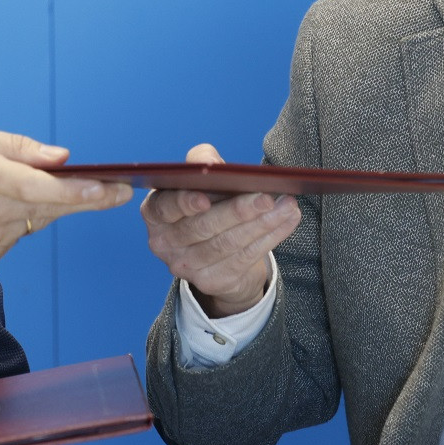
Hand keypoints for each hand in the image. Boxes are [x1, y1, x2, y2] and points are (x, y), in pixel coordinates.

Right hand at [0, 122, 130, 271]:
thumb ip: (16, 147)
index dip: (84, 191)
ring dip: (39, 206)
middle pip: (50, 209)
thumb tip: (60, 158)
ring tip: (15, 187)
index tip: (114, 188)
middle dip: (85, 199)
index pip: (45, 189)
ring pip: (32, 222)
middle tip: (117, 190)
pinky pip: (14, 236)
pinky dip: (15, 220)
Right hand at [140, 143, 298, 317]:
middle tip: (267, 197)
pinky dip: (270, 237)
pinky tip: (287, 221)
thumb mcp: (201, 179)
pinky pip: (244, 258)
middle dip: (238, 211)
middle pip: (203, 227)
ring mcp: (186, 267)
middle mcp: (164, 243)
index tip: (206, 198)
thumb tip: (213, 165)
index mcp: (155, 212)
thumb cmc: (209, 202)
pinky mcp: (211, 281)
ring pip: (227, 244)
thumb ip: (202, 163)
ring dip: (262, 224)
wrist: (219, 247)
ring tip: (287, 205)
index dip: (184, 203)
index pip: (165, 207)